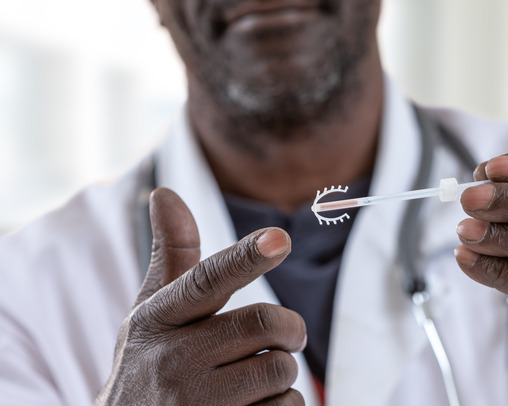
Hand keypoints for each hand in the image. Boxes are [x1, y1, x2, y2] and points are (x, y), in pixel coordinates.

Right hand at [95, 188, 305, 405]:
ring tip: (252, 381)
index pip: (207, 280)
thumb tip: (164, 192)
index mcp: (159, 319)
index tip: (279, 238)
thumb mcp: (152, 314)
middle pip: (266, 323)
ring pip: (281, 370)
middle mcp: (172, 360)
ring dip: (283, 373)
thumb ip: (171, 257)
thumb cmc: (150, 365)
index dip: (246, 258)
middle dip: (288, 329)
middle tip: (283, 337)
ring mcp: (194, 403)